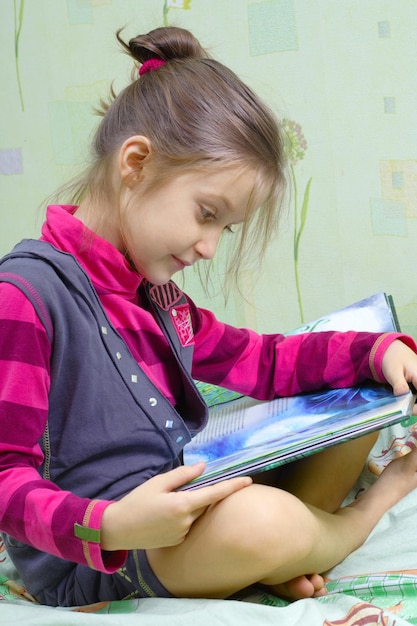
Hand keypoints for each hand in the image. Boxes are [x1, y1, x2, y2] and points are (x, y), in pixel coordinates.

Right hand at [100, 462, 251, 550]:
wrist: (119, 529)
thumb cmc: (137, 501)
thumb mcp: (158, 482)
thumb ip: (183, 474)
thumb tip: (203, 467)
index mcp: (182, 505)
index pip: (214, 494)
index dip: (232, 486)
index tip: (248, 481)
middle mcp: (186, 521)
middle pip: (204, 503)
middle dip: (199, 494)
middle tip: (177, 490)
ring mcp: (182, 533)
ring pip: (195, 514)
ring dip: (188, 505)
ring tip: (163, 504)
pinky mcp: (177, 541)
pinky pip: (187, 524)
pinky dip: (182, 516)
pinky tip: (162, 516)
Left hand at [381, 339, 416, 410]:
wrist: (390, 348)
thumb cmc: (391, 358)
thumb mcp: (393, 371)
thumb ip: (399, 384)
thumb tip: (402, 395)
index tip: (410, 411)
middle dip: (416, 405)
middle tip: (407, 411)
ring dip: (414, 401)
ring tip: (406, 406)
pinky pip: (416, 391)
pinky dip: (413, 397)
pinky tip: (407, 400)